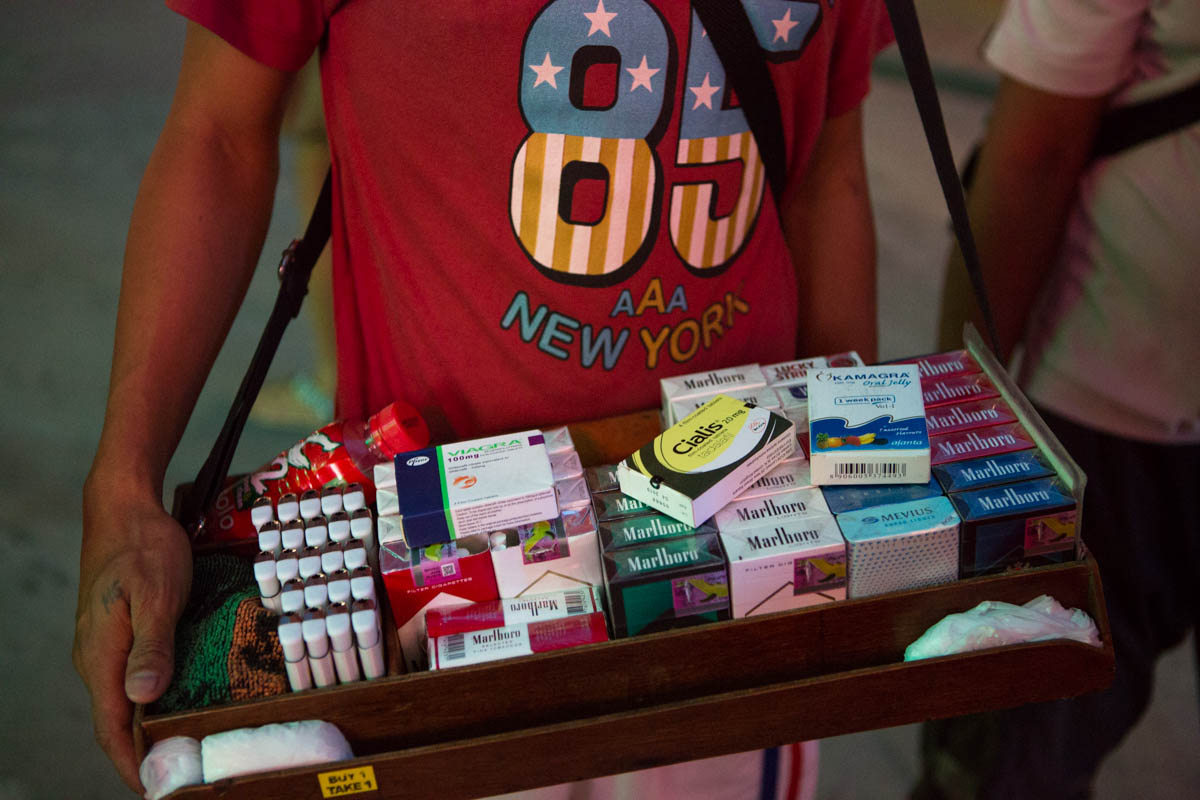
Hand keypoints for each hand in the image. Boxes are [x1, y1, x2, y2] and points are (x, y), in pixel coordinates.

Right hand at [74, 476, 192, 791]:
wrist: (124, 507)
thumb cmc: (143, 548)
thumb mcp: (156, 595)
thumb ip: (150, 646)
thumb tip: (142, 699)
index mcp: (101, 657)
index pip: (110, 727)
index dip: (131, 762)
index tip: (155, 787)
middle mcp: (96, 658)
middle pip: (116, 720)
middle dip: (145, 751)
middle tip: (184, 771)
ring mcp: (104, 645)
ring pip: (124, 698)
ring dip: (150, 725)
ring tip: (185, 744)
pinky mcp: (117, 632)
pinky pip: (130, 676)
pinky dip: (151, 697)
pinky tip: (178, 699)